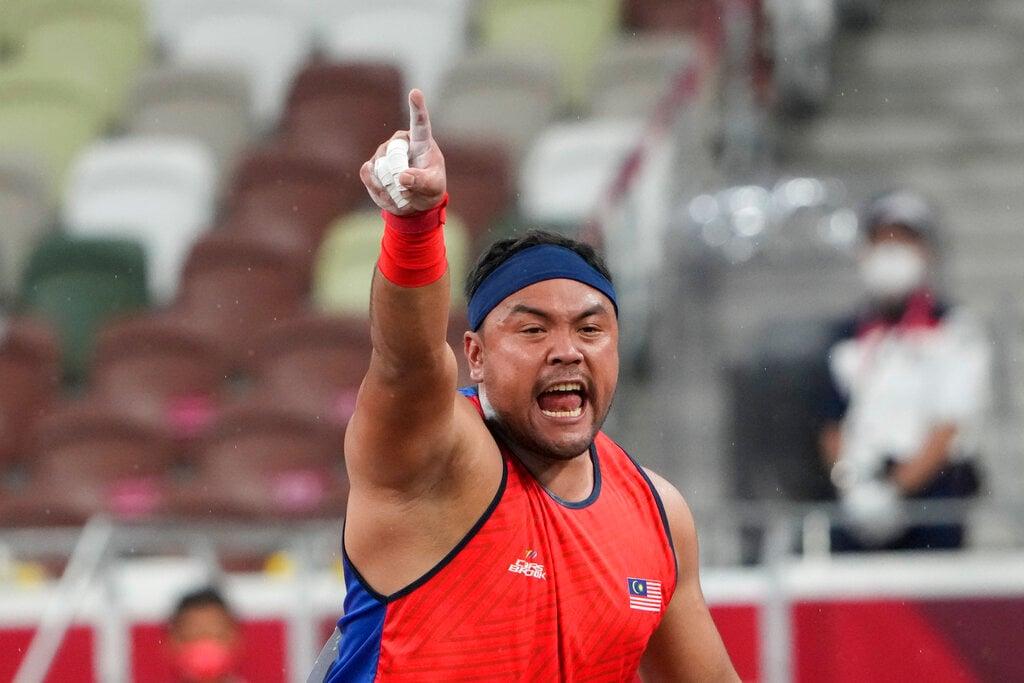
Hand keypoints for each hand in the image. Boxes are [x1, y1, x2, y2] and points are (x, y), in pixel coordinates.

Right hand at [359, 89, 445, 215]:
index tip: (416, 92)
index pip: (420, 122)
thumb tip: (402, 176)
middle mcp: (400, 142)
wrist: (413, 202)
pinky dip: (379, 191)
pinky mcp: (371, 165)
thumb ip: (422, 182)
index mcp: (421, 141)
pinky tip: (389, 193)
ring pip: (381, 169)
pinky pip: (369, 177)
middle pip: (394, 155)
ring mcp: (383, 153)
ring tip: (403, 193)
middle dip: (400, 176)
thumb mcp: (433, 188)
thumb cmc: (429, 189)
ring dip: (391, 187)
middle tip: (409, 188)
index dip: (417, 107)